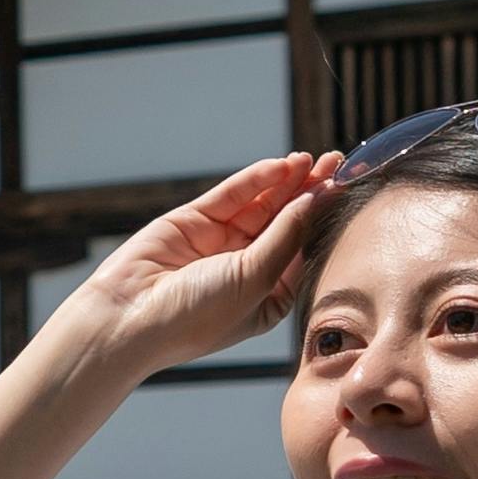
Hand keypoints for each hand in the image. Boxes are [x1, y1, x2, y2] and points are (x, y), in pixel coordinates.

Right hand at [50, 153, 342, 383]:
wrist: (131, 318)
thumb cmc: (196, 316)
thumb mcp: (255, 279)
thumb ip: (285, 236)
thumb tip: (313, 199)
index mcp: (266, 295)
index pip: (303, 249)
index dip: (322, 219)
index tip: (346, 192)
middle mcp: (246, 267)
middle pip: (286, 222)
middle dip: (311, 193)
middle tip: (339, 164)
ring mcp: (219, 243)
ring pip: (261, 205)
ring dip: (287, 182)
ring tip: (314, 160)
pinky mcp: (195, 221)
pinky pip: (232, 196)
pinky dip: (256, 180)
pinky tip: (281, 166)